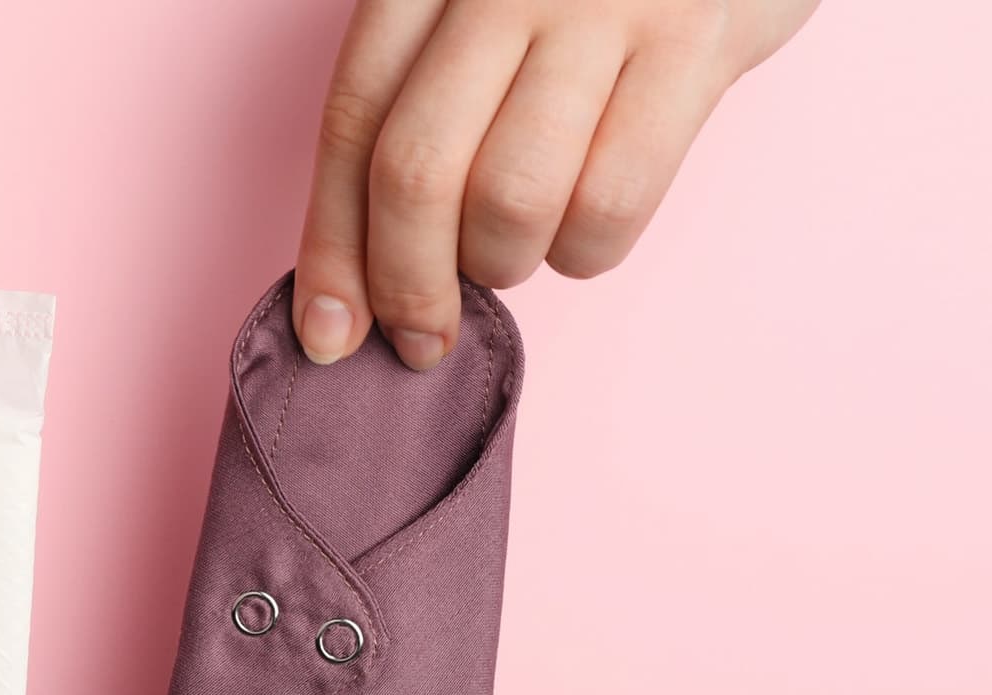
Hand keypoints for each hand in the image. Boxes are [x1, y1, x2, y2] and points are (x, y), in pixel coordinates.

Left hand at [293, 0, 815, 368]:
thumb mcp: (482, 11)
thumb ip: (418, 110)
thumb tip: (352, 284)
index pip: (354, 121)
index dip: (333, 245)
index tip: (325, 332)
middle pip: (417, 169)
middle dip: (408, 282)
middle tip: (423, 335)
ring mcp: (601, 3)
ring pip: (511, 197)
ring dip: (503, 262)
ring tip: (516, 249)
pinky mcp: (695, 40)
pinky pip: (612, 196)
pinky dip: (586, 250)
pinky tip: (582, 234)